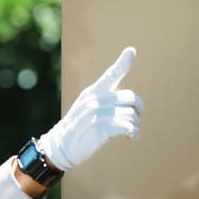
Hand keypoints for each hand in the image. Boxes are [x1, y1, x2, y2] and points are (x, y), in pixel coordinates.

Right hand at [39, 46, 143, 170]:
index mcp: (93, 92)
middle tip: (134, 118)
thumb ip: (104, 101)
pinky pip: (128, 126)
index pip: (110, 75)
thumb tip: (126, 102)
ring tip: (129, 132)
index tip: (131, 51)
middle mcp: (96, 99)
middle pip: (130, 97)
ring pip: (131, 115)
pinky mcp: (101, 128)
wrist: (60, 146)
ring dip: (134, 125)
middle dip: (137, 109)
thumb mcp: (85, 108)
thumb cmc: (77, 128)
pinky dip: (134, 132)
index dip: (122, 63)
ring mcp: (98, 113)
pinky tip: (131, 137)